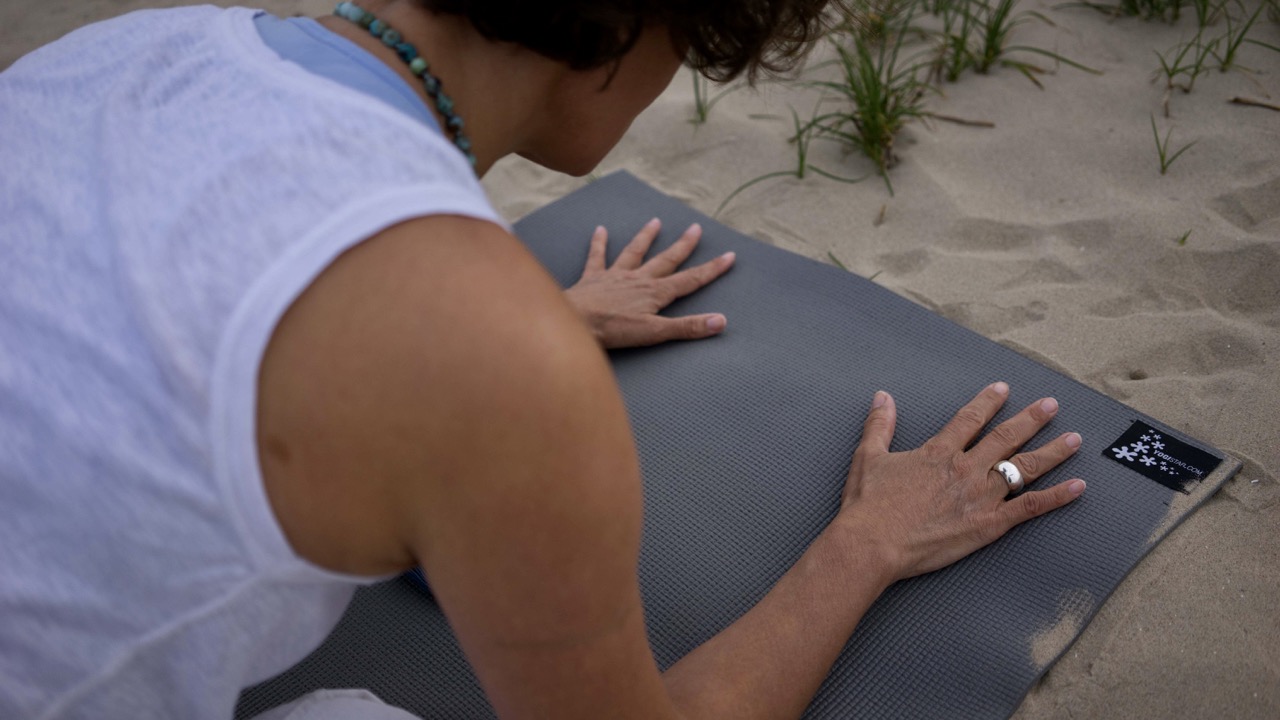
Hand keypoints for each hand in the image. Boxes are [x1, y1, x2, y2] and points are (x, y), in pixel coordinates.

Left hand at [563, 218, 735, 348]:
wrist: (576, 322)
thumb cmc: (614, 330)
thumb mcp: (656, 333)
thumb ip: (688, 327)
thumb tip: (721, 321)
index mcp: (656, 293)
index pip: (690, 280)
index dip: (711, 269)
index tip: (729, 256)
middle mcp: (638, 279)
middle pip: (665, 260)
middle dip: (683, 246)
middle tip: (696, 228)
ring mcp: (615, 276)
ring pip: (634, 252)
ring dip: (646, 237)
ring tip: (656, 222)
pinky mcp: (593, 278)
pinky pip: (597, 257)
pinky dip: (598, 243)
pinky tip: (600, 230)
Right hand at [837, 382, 1085, 580]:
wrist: (873, 543)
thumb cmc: (868, 505)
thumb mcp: (869, 457)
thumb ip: (880, 425)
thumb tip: (883, 397)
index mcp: (938, 452)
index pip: (970, 419)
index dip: (988, 402)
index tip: (1003, 389)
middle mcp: (965, 469)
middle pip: (1006, 437)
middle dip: (1032, 419)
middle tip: (1052, 405)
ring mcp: (981, 496)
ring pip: (1024, 468)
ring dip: (1052, 451)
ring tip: (1074, 440)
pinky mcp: (989, 525)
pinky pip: (1031, 508)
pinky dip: (1057, 497)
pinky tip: (1078, 487)